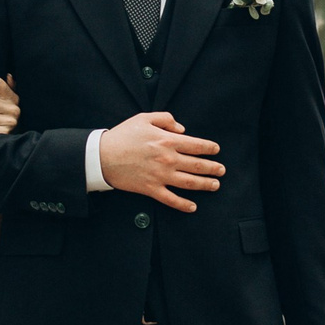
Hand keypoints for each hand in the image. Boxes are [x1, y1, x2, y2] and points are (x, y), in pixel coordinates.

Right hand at [97, 110, 223, 210]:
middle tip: (222, 170)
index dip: (210, 148)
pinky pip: (171, 199)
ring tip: (215, 185)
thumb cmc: (122, 135)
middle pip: (197, 165)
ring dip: (205, 185)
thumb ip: (166, 119)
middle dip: (213, 168)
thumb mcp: (144, 118)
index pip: (196, 145)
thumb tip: (182, 129)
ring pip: (189, 182)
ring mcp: (160, 176)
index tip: (216, 150)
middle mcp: (168, 159)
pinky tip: (193, 207)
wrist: (102, 156)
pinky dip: (183, 204)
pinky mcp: (151, 189)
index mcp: (167, 140)